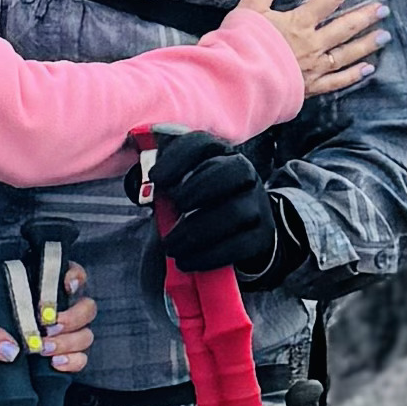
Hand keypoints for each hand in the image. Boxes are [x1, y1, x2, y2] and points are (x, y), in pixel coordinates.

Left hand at [0, 264, 93, 377]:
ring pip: (86, 334)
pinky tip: (54, 363)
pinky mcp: (65, 357)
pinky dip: (72, 361)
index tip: (66, 287)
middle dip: (72, 318)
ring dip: (68, 342)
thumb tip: (8, 348)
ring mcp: (65, 335)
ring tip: (43, 350)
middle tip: (49, 328)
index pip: (70, 272)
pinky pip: (81, 359)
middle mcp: (58, 309)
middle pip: (86, 306)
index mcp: (39, 289)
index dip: (75, 276)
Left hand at [139, 131, 293, 286]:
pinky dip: (210, 256)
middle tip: (174, 208)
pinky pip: (241, 245)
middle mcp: (245, 176)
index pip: (204, 144)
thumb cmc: (201, 207)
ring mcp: (258, 205)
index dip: (180, 157)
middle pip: (233, 171)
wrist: (239, 235)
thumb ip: (166, 185)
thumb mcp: (183, 189)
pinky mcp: (262, 236)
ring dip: (198, 231)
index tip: (156, 178)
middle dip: (199, 188)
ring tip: (172, 247)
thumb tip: (144, 189)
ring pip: (236, 212)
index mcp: (220, 156)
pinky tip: (188, 262)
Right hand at [247, 0, 386, 106]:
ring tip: (384, 35)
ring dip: (367, 44)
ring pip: (346, 53)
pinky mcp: (309, 88)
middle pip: (345, 27)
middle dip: (366, 16)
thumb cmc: (240, 42)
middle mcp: (312, 45)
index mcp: (299, 23)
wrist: (236, 80)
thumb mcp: (251, 5)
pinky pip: (336, 82)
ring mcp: (313, 68)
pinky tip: (367, 70)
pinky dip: (352, 75)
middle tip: (384, 8)